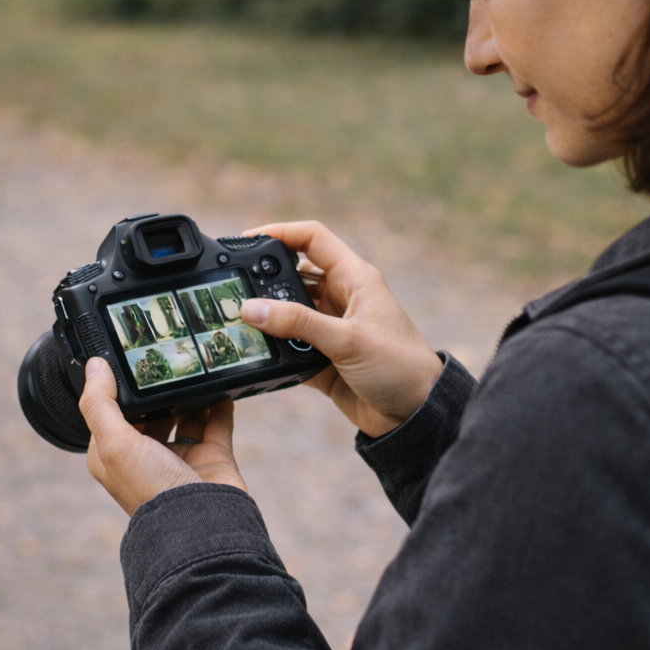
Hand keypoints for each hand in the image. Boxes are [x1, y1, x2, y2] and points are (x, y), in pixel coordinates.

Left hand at [79, 356, 246, 516]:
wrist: (201, 523)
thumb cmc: (150, 490)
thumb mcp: (114, 444)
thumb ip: (101, 404)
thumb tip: (94, 366)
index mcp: (115, 456)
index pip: (111, 414)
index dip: (117, 389)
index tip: (127, 360)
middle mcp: (147, 457)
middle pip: (152, 413)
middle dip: (158, 389)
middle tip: (165, 357)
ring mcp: (181, 457)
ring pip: (186, 415)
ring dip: (190, 393)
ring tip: (194, 364)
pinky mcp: (212, 456)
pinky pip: (217, 422)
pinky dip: (220, 403)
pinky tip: (221, 383)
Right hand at [239, 221, 443, 437]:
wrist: (416, 416)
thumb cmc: (400, 366)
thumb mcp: (348, 340)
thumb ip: (299, 323)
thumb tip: (252, 308)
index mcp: (355, 279)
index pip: (313, 239)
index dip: (281, 232)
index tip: (247, 238)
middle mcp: (342, 298)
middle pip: (294, 276)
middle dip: (265, 281)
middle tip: (233, 289)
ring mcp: (331, 329)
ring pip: (289, 313)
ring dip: (268, 320)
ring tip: (238, 324)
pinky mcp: (324, 359)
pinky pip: (290, 347)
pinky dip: (274, 350)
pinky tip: (257, 354)